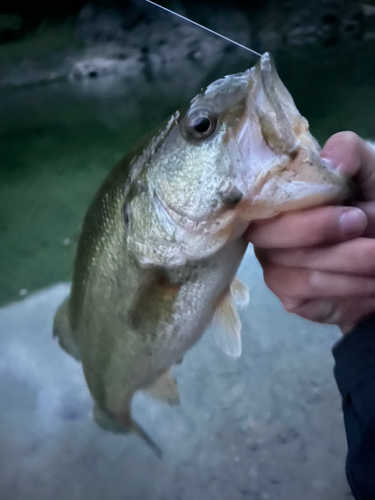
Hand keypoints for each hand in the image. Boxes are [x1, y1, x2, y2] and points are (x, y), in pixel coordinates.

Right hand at [246, 132, 374, 333]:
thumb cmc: (369, 205)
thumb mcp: (367, 171)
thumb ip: (348, 153)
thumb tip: (329, 162)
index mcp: (276, 196)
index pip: (256, 197)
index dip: (288, 201)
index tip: (338, 199)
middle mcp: (265, 229)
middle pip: (266, 233)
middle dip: (317, 230)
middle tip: (361, 222)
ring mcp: (273, 263)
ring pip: (295, 264)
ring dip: (346, 260)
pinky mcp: (288, 294)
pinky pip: (306, 289)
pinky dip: (345, 284)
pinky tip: (369, 280)